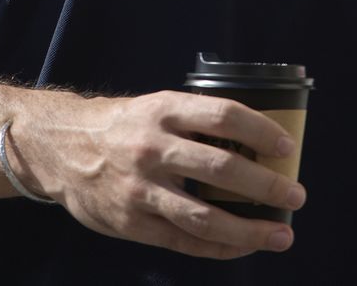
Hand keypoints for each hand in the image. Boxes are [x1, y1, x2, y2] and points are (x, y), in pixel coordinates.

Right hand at [8, 90, 306, 258]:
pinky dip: (220, 247)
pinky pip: (184, 241)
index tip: (287, 147)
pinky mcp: (131, 222)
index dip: (261, 130)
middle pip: (221, 168)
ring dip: (250, 229)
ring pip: (205, 216)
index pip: (224, 115)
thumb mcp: (156, 108)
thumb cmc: (123, 127)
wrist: (61, 149)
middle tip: (296, 196)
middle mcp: (153, 147)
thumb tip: (257, 142)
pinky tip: (244, 246)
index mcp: (164, 110)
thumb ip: (196, 123)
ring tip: (281, 235)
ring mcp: (140, 188)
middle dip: (266, 186)